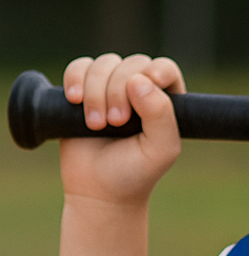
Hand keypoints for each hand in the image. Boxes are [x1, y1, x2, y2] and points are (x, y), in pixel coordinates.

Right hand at [59, 52, 184, 206]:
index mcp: (166, 101)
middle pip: (132, 64)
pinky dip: (75, 79)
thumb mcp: (160, 149)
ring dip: (96, 91)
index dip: (156, 71)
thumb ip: (160, 115)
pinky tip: (75, 100)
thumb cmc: (135, 171)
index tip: (145, 84)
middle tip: (116, 121)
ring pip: (104, 64)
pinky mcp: (84, 90)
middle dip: (119, 90)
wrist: (99, 190)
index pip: (165, 69)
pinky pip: (78, 67)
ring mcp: (111, 88)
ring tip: (96, 124)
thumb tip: (138, 80)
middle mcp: (140, 89)